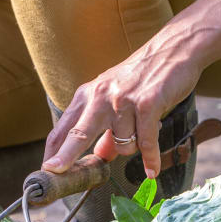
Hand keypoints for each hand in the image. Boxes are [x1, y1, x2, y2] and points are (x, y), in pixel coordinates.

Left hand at [41, 41, 202, 178]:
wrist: (173, 49)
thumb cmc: (142, 76)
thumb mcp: (115, 99)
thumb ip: (106, 130)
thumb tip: (101, 157)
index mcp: (87, 96)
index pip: (63, 128)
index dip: (53, 152)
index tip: (47, 171)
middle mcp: (100, 97)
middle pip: (77, 134)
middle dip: (65, 156)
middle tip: (53, 172)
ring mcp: (123, 100)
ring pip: (122, 145)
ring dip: (133, 147)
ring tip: (143, 130)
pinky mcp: (147, 104)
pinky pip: (146, 141)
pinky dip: (150, 158)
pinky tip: (152, 170)